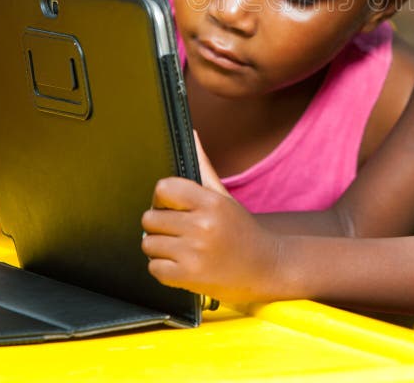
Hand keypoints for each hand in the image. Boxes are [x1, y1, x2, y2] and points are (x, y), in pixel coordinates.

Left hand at [141, 133, 281, 302]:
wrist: (265, 266)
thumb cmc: (241, 229)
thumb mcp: (224, 197)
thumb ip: (203, 167)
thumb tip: (191, 134)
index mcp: (210, 202)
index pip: (164, 188)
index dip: (162, 197)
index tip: (171, 205)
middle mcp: (202, 226)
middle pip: (150, 218)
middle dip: (159, 224)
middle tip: (177, 229)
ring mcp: (194, 254)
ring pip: (148, 244)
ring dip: (160, 247)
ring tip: (180, 247)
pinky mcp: (188, 278)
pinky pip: (154, 268)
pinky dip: (164, 267)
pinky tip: (182, 263)